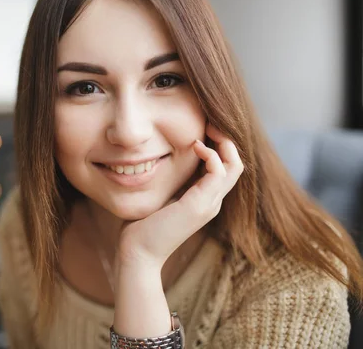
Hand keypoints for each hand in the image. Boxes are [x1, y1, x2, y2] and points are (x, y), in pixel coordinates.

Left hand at [116, 123, 243, 267]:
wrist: (138, 252)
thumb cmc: (143, 225)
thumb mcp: (161, 195)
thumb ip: (170, 180)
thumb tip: (161, 158)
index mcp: (205, 199)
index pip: (226, 168)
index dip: (220, 146)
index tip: (204, 129)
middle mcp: (212, 201)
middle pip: (237, 164)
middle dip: (226, 140)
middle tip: (209, 123)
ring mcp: (209, 204)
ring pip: (235, 166)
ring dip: (223, 143)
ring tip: (207, 129)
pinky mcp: (200, 204)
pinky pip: (219, 172)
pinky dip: (212, 155)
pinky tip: (195, 146)